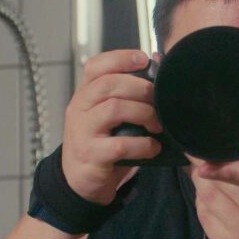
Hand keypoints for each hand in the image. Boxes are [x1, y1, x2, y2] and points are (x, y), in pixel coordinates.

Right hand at [62, 50, 161, 204]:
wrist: (79, 181)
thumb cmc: (101, 142)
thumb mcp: (108, 116)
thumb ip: (126, 96)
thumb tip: (157, 68)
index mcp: (84, 94)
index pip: (95, 66)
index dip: (120, 58)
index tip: (143, 59)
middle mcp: (79, 109)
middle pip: (107, 84)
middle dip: (140, 87)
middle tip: (159, 99)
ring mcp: (83, 132)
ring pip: (113, 109)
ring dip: (143, 113)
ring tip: (158, 124)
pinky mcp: (91, 155)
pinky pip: (119, 144)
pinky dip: (142, 145)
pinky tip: (153, 147)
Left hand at [190, 113, 238, 238]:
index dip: (226, 169)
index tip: (203, 162)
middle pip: (220, 187)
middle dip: (205, 171)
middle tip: (198, 155)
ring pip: (207, 202)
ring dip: (201, 186)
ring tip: (205, 175)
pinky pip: (205, 221)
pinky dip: (203, 205)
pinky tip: (209, 198)